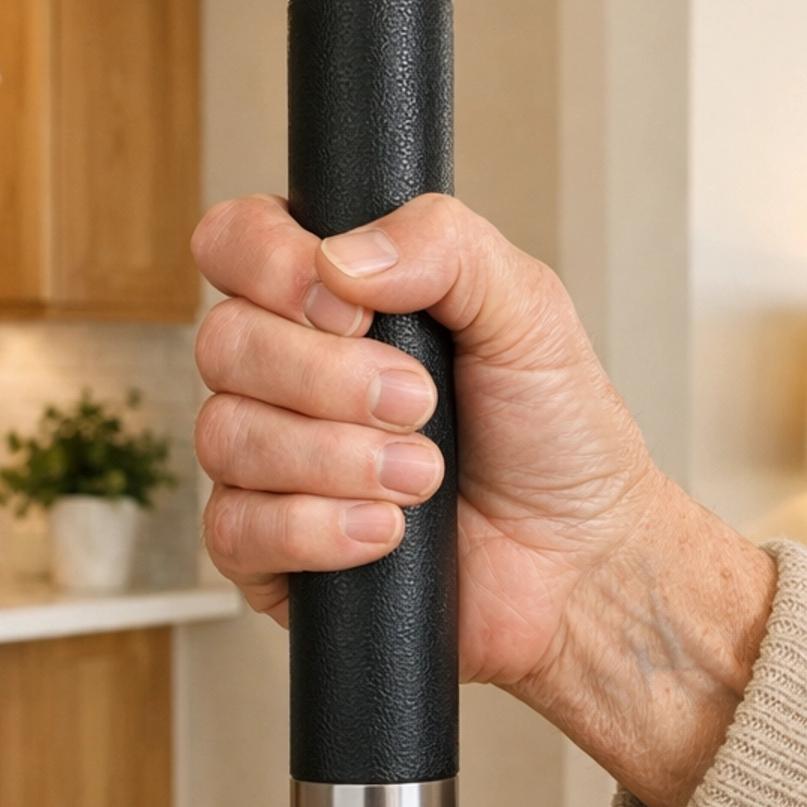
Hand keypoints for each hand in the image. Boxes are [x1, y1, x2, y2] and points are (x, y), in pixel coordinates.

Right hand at [192, 193, 775, 806]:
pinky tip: (385, 532)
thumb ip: (445, 246)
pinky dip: (316, 528)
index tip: (351, 308)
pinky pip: (235, 530)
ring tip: (423, 476)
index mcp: (333, 299)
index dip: (270, 266)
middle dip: (326, 376)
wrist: (582, 562)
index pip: (235, 243)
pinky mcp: (271, 554)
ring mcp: (271, 466)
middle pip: (224, 342)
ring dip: (334, 457)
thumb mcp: (528, 310)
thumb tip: (341, 258)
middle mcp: (287, 374)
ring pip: (225, 437)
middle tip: (419, 402)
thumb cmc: (556, 436)